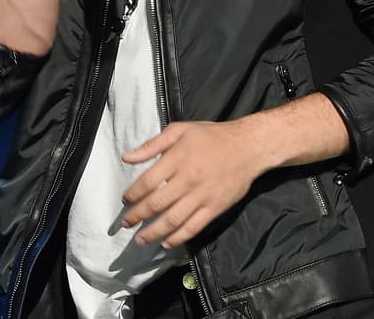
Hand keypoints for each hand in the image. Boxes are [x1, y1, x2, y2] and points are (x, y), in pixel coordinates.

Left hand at [120, 120, 266, 248]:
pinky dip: (178, 238)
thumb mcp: (181, 130)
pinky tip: (166, 242)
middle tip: (126, 223)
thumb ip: (153, 144)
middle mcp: (188, 179)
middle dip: (137, 216)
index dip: (133, 194)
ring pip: (172, 220)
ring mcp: (202, 196)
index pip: (147, 182)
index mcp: (177, 158)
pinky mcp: (215, 208)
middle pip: (156, 204)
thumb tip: (127, 158)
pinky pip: (193, 227)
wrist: (248, 147)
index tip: (125, 200)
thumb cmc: (212, 136)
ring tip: (140, 239)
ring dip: (153, 233)